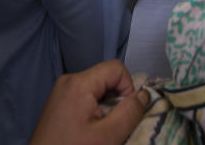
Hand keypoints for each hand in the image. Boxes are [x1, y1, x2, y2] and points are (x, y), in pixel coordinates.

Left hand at [30, 60, 148, 144]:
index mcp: (79, 83)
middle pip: (107, 78)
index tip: (124, 114)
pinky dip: (95, 110)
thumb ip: (129, 113)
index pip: (116, 68)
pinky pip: (86, 96)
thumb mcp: (107, 137)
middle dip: (117, 100)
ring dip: (107, 107)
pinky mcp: (60, 101)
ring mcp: (62, 90)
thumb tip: (144, 94)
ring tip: (100, 130)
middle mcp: (69, 80)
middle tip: (112, 126)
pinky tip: (90, 130)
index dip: (128, 89)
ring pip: (98, 88)